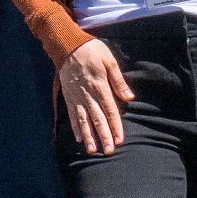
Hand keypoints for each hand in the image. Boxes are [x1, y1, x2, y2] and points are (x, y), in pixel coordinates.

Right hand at [57, 39, 133, 157]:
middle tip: (109, 151)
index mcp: (100, 87)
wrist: (67, 46)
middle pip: (97, 119)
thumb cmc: (91, 51)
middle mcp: (88, 95)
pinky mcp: (69, 97)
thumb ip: (118, 80)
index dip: (115, 126)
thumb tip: (129, 97)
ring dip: (89, 137)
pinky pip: (73, 115)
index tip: (119, 140)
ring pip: (84, 120)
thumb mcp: (109, 61)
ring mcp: (77, 97)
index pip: (110, 111)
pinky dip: (75, 127)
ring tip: (93, 151)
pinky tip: (79, 139)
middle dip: (103, 136)